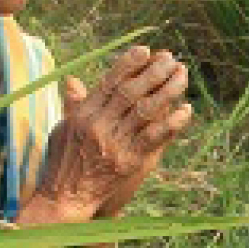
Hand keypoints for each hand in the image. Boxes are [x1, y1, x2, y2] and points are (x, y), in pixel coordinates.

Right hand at [29, 45, 192, 220]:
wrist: (66, 197)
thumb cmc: (63, 161)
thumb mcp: (62, 129)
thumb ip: (73, 104)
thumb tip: (72, 79)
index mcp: (83, 114)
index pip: (110, 82)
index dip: (129, 64)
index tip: (146, 50)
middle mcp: (99, 126)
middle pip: (131, 92)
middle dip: (153, 72)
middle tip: (171, 58)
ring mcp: (115, 144)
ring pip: (147, 111)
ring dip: (168, 91)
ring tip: (182, 76)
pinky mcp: (129, 161)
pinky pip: (155, 138)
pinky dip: (173, 122)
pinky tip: (186, 109)